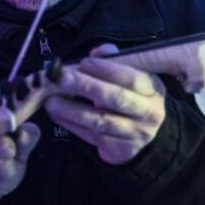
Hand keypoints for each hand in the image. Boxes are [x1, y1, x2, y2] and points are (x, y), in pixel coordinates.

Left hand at [44, 44, 165, 164]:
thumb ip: (114, 60)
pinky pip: (92, 137)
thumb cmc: (133, 96)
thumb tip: (96, 54)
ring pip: (101, 121)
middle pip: (116, 99)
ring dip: (72, 110)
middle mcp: (148, 113)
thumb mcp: (132, 75)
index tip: (83, 63)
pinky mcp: (121, 150)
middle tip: (62, 79)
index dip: (107, 70)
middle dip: (87, 87)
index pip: (132, 79)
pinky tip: (57, 115)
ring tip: (51, 101)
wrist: (145, 132)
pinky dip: (71, 125)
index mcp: (153, 90)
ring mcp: (135, 134)